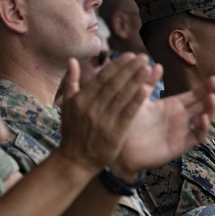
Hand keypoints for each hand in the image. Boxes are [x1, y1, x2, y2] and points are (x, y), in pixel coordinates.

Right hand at [58, 53, 155, 172]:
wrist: (76, 160)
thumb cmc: (72, 131)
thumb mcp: (66, 105)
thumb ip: (70, 81)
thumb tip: (73, 59)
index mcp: (81, 99)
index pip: (102, 77)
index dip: (117, 65)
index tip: (130, 55)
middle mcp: (91, 107)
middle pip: (114, 84)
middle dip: (129, 69)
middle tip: (143, 57)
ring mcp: (103, 120)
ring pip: (122, 96)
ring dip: (136, 80)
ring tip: (148, 68)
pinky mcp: (114, 133)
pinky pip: (127, 114)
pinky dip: (136, 101)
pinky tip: (146, 90)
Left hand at [111, 75, 214, 177]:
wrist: (120, 147)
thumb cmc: (128, 122)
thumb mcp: (139, 98)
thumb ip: (148, 83)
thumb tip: (157, 64)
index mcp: (172, 106)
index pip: (194, 95)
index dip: (205, 87)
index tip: (213, 78)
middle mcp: (180, 118)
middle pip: (202, 105)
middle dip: (212, 94)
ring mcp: (181, 132)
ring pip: (202, 119)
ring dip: (209, 109)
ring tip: (212, 97)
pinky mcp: (179, 146)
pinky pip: (195, 137)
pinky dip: (201, 128)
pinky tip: (202, 117)